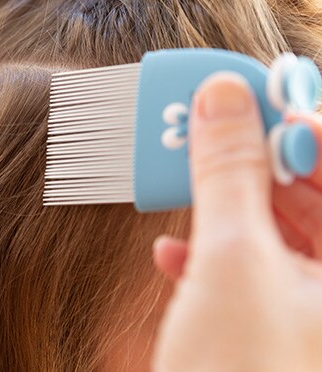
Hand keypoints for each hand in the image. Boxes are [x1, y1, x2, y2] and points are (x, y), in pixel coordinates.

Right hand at [152, 72, 321, 370]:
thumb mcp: (231, 262)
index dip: (302, 125)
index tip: (249, 101)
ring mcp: (308, 311)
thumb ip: (228, 173)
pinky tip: (173, 256)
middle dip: (251, 162)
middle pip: (309, 195)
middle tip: (203, 133)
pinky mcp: (270, 330)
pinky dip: (209, 257)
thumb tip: (221, 102)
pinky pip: (250, 273)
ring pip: (273, 232)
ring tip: (178, 185)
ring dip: (221, 208)